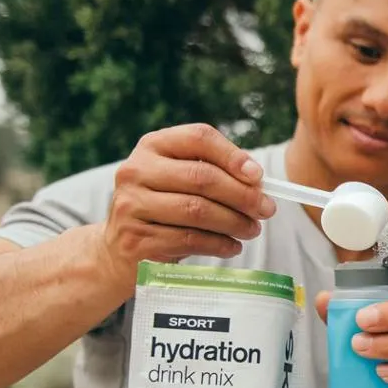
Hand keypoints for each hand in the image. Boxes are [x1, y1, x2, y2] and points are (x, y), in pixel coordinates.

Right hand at [99, 123, 275, 285]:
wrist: (121, 249)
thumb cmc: (165, 209)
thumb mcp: (181, 182)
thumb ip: (215, 173)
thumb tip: (258, 181)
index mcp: (153, 146)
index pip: (198, 138)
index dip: (232, 155)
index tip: (259, 176)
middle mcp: (136, 170)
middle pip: (202, 177)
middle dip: (242, 195)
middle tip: (267, 209)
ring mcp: (131, 205)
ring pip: (197, 210)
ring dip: (235, 222)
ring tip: (253, 229)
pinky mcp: (136, 238)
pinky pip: (189, 239)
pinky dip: (219, 244)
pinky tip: (233, 246)